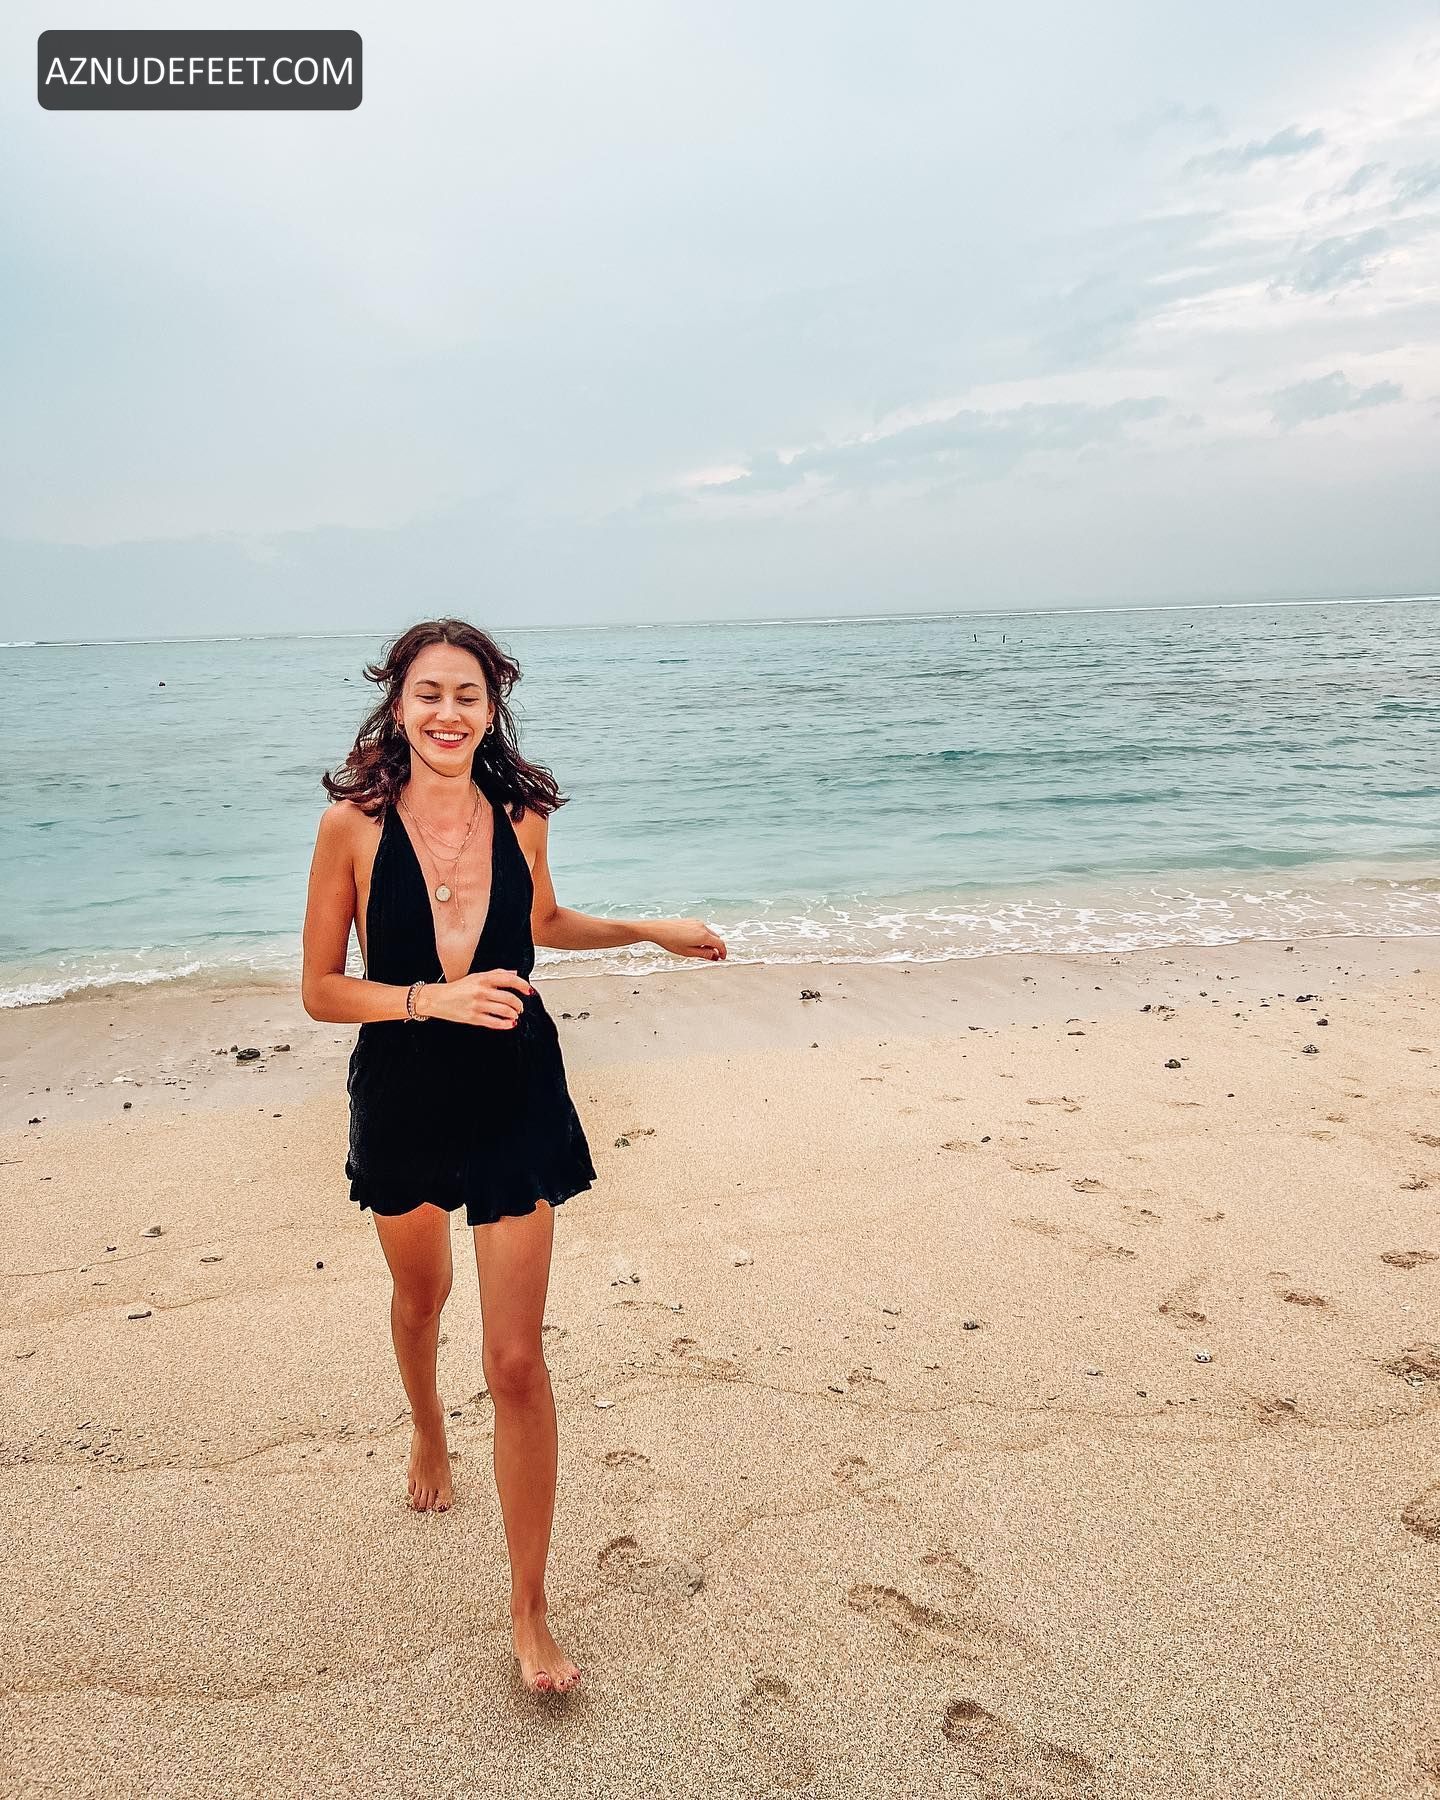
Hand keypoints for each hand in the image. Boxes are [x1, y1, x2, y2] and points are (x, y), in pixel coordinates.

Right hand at [417, 968, 531, 1026]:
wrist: (437, 999)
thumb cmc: (457, 988)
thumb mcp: (476, 976)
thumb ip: (496, 973)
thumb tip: (514, 972)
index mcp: (482, 978)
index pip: (508, 979)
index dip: (522, 985)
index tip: (529, 990)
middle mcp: (481, 991)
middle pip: (509, 997)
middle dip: (519, 1004)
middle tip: (520, 1007)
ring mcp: (477, 1005)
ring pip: (504, 1010)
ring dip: (514, 1014)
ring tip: (515, 1015)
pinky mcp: (473, 1017)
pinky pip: (494, 1022)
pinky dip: (505, 1024)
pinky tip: (509, 1023)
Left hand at [650, 919, 726, 961]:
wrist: (658, 929)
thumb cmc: (670, 941)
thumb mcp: (688, 952)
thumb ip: (704, 954)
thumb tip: (714, 956)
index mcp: (703, 935)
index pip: (720, 944)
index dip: (723, 952)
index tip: (722, 958)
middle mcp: (702, 927)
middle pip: (716, 938)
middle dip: (716, 947)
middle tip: (711, 956)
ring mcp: (697, 922)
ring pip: (709, 933)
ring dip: (709, 942)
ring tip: (699, 950)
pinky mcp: (691, 921)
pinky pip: (702, 929)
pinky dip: (703, 936)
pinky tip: (693, 942)